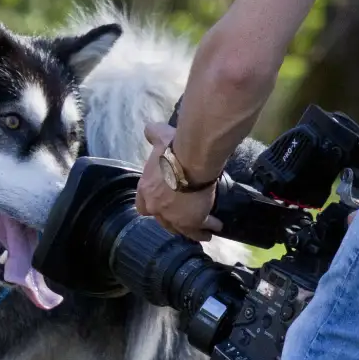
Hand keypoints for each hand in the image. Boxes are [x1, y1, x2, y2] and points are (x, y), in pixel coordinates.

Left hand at [135, 122, 222, 240]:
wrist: (192, 159)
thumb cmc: (175, 147)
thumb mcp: (160, 137)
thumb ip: (153, 134)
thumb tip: (150, 128)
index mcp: (146, 189)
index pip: (142, 206)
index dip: (152, 207)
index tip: (161, 206)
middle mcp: (156, 207)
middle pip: (162, 221)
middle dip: (172, 220)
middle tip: (184, 217)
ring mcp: (173, 217)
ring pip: (180, 229)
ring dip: (191, 230)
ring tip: (202, 231)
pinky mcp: (191, 221)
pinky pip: (198, 230)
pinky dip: (206, 230)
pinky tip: (216, 227)